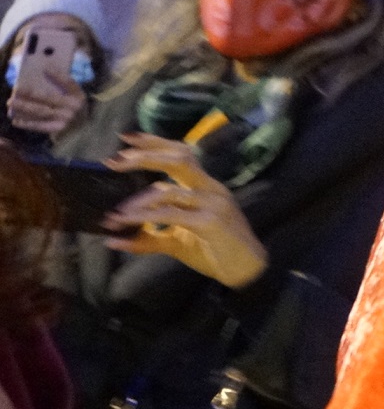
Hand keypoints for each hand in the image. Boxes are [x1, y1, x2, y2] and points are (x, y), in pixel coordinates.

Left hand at [7, 70, 82, 136]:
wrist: (85, 135)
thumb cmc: (75, 113)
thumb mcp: (75, 101)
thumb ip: (63, 92)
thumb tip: (41, 79)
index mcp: (79, 97)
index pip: (69, 83)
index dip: (58, 75)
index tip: (45, 68)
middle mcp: (74, 107)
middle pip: (49, 98)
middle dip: (31, 93)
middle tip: (17, 89)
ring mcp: (66, 119)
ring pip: (41, 111)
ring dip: (24, 106)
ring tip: (11, 102)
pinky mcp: (59, 129)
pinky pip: (40, 126)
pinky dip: (27, 123)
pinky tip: (16, 120)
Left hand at [105, 133, 266, 289]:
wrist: (245, 271)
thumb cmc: (215, 252)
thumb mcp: (177, 242)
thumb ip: (149, 237)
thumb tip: (113, 240)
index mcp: (206, 187)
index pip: (182, 154)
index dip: (155, 143)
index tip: (126, 137)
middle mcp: (211, 189)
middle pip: (179, 159)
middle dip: (146, 156)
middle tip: (115, 161)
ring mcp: (213, 204)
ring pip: (171, 189)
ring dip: (139, 200)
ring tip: (117, 214)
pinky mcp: (211, 222)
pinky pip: (172, 215)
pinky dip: (146, 217)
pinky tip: (128, 221)